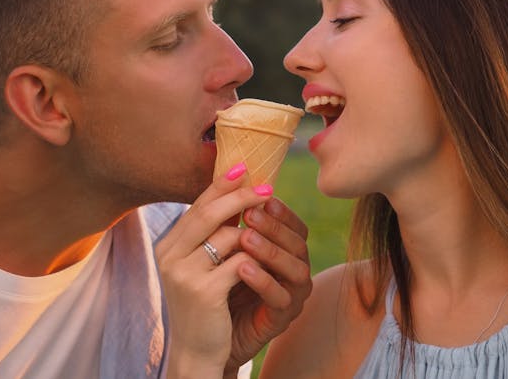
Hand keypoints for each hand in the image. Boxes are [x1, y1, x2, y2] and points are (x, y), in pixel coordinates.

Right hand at [155, 164, 281, 377]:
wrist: (196, 353)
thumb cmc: (204, 305)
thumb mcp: (203, 265)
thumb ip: (212, 235)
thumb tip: (237, 196)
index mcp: (168, 245)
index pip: (196, 206)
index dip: (220, 185)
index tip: (243, 167)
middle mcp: (169, 255)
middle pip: (209, 213)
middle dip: (240, 197)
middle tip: (266, 187)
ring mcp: (183, 274)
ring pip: (228, 236)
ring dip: (255, 233)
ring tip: (271, 233)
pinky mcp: (203, 292)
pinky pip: (240, 263)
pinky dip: (258, 259)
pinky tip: (268, 260)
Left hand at [225, 197, 311, 373]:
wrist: (209, 335)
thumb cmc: (219, 283)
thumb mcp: (223, 247)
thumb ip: (230, 219)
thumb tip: (228, 173)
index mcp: (286, 250)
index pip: (294, 224)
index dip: (281, 210)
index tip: (262, 195)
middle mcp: (296, 270)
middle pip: (298, 243)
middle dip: (274, 226)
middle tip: (250, 213)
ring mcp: (293, 295)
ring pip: (295, 269)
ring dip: (270, 250)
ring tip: (245, 237)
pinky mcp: (282, 318)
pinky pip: (280, 297)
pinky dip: (263, 281)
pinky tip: (243, 268)